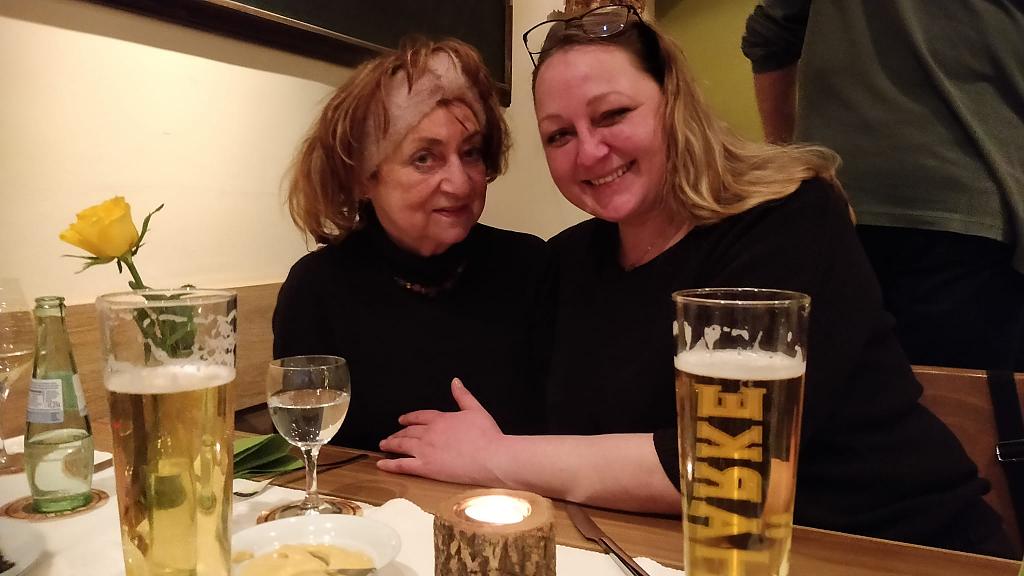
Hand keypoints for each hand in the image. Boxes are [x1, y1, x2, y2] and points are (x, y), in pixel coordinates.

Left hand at [377, 378, 504, 485]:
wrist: (491, 456)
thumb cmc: (487, 435)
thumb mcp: (476, 410)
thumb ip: (463, 395)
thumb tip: (455, 381)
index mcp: (441, 419)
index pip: (419, 416)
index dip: (409, 418)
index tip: (402, 420)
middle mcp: (429, 433)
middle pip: (408, 431)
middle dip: (398, 433)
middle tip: (390, 436)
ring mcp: (425, 450)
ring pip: (402, 445)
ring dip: (391, 444)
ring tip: (384, 445)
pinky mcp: (426, 467)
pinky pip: (402, 465)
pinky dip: (390, 464)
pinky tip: (381, 464)